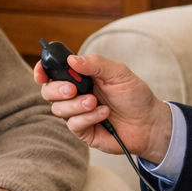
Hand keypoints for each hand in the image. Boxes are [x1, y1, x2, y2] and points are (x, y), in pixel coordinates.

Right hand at [36, 52, 172, 161]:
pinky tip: (104, 114)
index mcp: (80, 77)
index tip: (42, 73)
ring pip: (58, 109)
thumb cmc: (135, 96)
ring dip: (76, 105)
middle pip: (47, 91)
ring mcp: (77, 113)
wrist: (149, 123)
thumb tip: (72, 59)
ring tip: (96, 102)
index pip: (52, 71)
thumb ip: (96, 64)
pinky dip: (88, 118)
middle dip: (56, 90)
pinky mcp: (82, 131)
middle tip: (74, 89)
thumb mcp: (119, 73)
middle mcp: (74, 94)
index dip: (42, 70)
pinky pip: (73, 124)